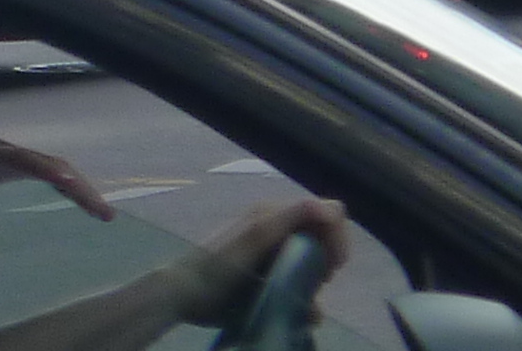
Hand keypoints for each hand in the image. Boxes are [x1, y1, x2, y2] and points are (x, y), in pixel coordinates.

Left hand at [188, 198, 352, 328]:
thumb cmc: (220, 263)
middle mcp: (277, 231)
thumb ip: (294, 216)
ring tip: (307, 303)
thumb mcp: (257, 235)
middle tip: (320, 283)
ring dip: (317, 286)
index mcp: (275, 214)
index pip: (326, 215)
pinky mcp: (268, 280)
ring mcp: (273, 256)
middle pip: (322, 242)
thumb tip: (335, 208)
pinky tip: (304, 314)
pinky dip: (307, 300)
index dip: (336, 236)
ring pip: (312, 267)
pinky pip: (299, 286)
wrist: (186, 294)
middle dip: (328, 263)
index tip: (334, 263)